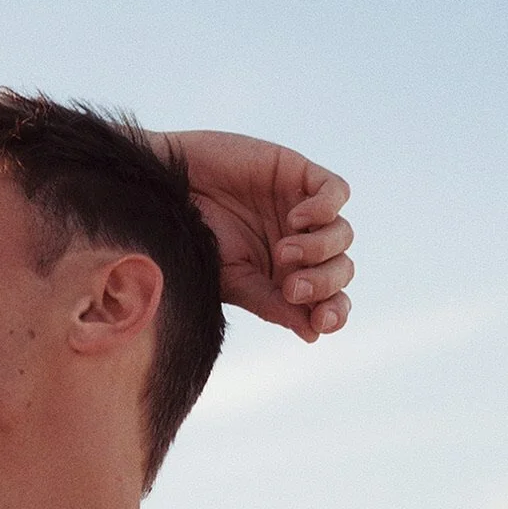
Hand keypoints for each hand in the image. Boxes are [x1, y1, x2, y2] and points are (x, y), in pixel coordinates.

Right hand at [164, 130, 352, 340]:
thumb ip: (272, 304)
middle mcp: (300, 244)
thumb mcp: (232, 281)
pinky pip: (336, 191)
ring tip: (284, 251)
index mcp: (285, 276)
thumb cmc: (193, 239)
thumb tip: (312, 335)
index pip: (329, 298)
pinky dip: (325, 208)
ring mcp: (301, 209)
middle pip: (341, 268)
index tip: (319, 321)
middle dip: (324, 283)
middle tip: (293, 287)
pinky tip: (296, 218)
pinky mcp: (298, 173)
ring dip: (320, 249)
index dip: (334, 312)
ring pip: (343, 234)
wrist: (165, 192)